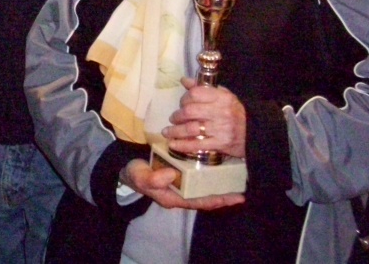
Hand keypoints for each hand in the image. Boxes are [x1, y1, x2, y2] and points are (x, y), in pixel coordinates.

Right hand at [120, 158, 243, 210]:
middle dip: (224, 195)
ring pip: (204, 187)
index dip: (218, 200)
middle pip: (206, 196)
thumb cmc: (135, 174)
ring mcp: (182, 183)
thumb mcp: (140, 177)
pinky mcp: (181, 172)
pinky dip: (210, 173)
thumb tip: (170, 175)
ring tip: (236, 180)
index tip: (235, 198)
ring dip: (219, 184)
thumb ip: (152, 179)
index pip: (201, 202)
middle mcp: (181, 193)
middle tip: (241, 191)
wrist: (126, 166)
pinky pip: (199, 176)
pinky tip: (220, 166)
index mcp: (174, 198)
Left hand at [163, 77, 246, 158]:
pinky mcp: (220, 144)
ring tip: (167, 132)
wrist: (256, 132)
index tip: (181, 103)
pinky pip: (197, 145)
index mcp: (221, 97)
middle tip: (173, 118)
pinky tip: (173, 144)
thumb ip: (203, 88)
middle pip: (190, 111)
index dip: (184, 98)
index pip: (196, 94)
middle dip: (177, 115)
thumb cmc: (236, 112)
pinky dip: (182, 145)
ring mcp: (220, 129)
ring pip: (191, 129)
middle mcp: (220, 112)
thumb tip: (184, 81)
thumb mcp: (223, 95)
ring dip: (175, 131)